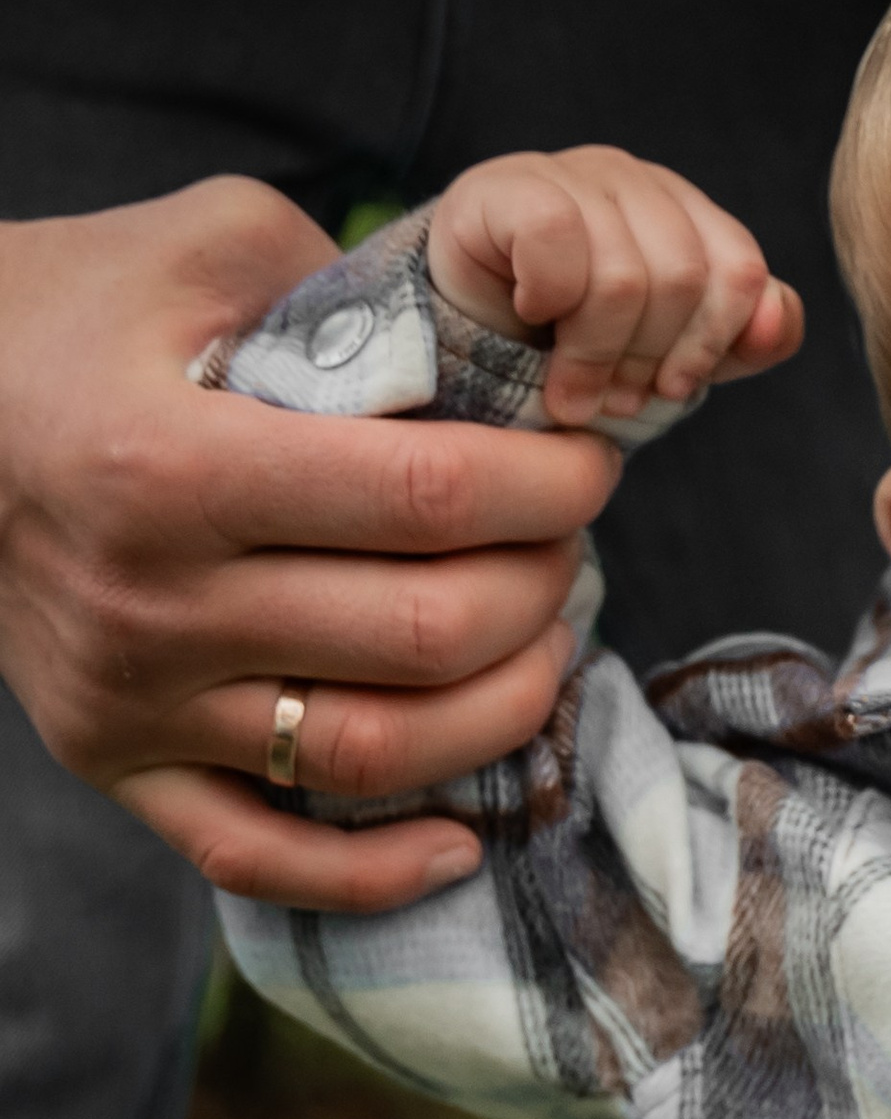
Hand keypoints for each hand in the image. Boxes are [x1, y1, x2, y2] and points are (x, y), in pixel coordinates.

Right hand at [0, 177, 617, 909]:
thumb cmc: (74, 313)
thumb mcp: (207, 244)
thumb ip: (354, 281)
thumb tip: (497, 343)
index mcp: (175, 463)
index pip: (427, 496)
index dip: (546, 489)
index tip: (587, 466)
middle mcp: (152, 598)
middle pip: (424, 634)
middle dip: (539, 588)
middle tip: (567, 546)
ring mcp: (132, 698)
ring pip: (376, 754)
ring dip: (501, 711)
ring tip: (542, 647)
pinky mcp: (116, 762)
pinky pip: (260, 854)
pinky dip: (373, 874)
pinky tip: (457, 843)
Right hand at [428, 148, 801, 431]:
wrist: (463, 337)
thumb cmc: (573, 346)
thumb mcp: (668, 355)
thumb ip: (740, 340)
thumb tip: (776, 316)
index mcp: (685, 213)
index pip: (740, 272)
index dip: (711, 344)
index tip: (670, 389)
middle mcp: (633, 180)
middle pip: (684, 279)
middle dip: (648, 360)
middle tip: (611, 400)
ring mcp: (569, 173)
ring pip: (623, 275)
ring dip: (595, 355)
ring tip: (573, 389)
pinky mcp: (506, 185)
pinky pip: (556, 238)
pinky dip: (547, 297)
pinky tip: (529, 314)